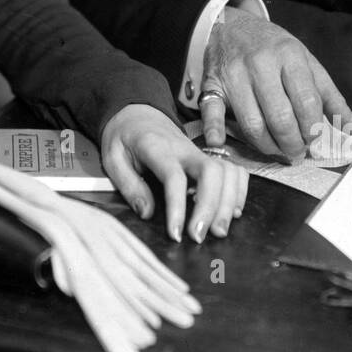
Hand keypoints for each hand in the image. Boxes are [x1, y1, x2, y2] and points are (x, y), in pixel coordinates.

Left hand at [99, 104, 248, 243]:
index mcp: (157, 147)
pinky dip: (239, 192)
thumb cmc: (124, 137)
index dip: (178, 208)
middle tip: (200, 237)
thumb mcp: (112, 158)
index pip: (174, 177)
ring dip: (228, 204)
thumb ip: (129, 185)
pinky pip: (235, 171)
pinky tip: (232, 212)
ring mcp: (201, 152)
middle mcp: (185, 149)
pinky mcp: (210, 157)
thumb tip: (147, 213)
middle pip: (211, 173)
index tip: (176, 234)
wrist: (138, 114)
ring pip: (228, 172)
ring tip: (218, 231)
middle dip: (211, 208)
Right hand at [199, 7, 351, 159]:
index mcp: (290, 56)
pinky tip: (218, 142)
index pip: (306, 101)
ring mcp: (234, 74)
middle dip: (292, 143)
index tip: (314, 140)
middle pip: (280, 116)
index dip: (313, 129)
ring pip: (251, 122)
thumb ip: (331, 98)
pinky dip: (214, 129)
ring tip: (277, 150)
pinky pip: (211, 110)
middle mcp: (261, 64)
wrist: (231, 26)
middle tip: (297, 152)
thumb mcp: (307, 64)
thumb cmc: (274, 49)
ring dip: (267, 145)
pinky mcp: (212, 84)